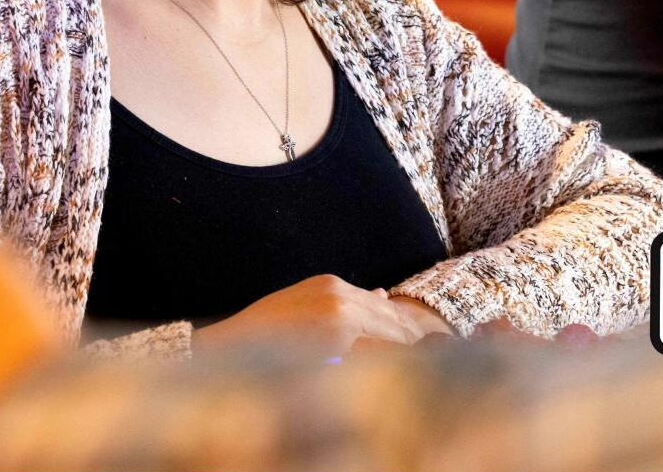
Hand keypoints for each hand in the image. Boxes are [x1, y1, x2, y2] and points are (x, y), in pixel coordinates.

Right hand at [193, 275, 443, 357]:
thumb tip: (383, 295)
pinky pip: (372, 353)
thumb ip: (345, 304)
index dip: (407, 329)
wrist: (224, 348)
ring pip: (389, 337)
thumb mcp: (305, 306)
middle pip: (394, 320)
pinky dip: (387, 363)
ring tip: (426, 371)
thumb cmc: (263, 335)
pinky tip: (399, 377)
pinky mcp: (336, 336)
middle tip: (437, 360)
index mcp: (332, 285)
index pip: (385, 307)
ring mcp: (339, 313)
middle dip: (414, 343)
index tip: (427, 346)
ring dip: (406, 355)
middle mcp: (339, 293)